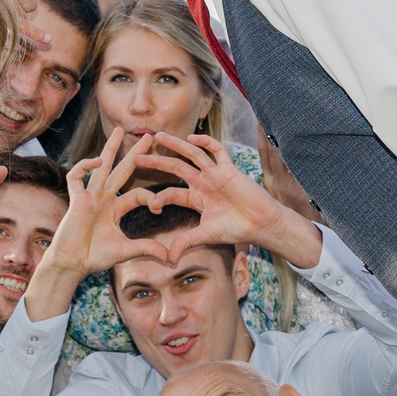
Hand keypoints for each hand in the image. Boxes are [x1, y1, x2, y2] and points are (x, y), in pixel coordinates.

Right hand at [22, 132, 168, 324]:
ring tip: (120, 131)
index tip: (158, 209)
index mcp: (115, 209)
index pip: (137, 193)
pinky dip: (85, 166)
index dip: (150, 197)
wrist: (72, 264)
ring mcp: (89, 197)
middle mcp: (104, 199)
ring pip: (101, 166)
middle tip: (149, 136)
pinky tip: (97, 161)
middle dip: (135, 154)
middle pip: (122, 170)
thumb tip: (171, 257)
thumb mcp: (126, 251)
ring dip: (110, 148)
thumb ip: (147, 248)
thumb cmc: (94, 257)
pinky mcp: (76, 199)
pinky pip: (77, 176)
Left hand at [137, 132, 320, 267]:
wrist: (260, 224)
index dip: (159, 198)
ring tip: (158, 136)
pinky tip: (192, 138)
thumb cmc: (236, 230)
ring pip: (192, 155)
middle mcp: (203, 183)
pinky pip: (217, 151)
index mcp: (196, 198)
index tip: (151, 206)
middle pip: (176, 168)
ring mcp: (215, 174)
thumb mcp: (205, 235)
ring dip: (175, 145)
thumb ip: (185, 242)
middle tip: (136, 156)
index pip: (171, 192)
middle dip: (157, 162)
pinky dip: (206, 143)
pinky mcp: (228, 169)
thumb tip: (168, 259)